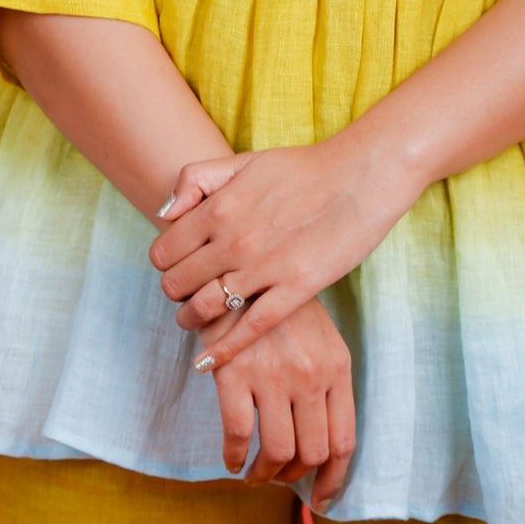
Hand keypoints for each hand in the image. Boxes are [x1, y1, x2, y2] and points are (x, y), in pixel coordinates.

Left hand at [151, 137, 414, 371]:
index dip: (165, 263)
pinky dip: (223, 350)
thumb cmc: (304, 168)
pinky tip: (208, 362)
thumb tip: (164, 212)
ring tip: (194, 321)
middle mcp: (234, 240)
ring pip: (205, 309)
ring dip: (192, 320)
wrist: (361, 176)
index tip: (177, 266)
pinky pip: (249, 329)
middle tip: (187, 293)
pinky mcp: (295, 289)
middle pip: (177, 284)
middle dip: (175, 292)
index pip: (163, 251)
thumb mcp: (244, 161)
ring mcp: (264, 267)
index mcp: (218, 208)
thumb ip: (197, 178)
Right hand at [207, 296, 355, 513]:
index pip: (344, 441)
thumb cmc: (281, 310)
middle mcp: (310, 375)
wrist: (240, 268)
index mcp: (336, 367)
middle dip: (295, 475)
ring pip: (277, 451)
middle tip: (278, 476)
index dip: (333, 479)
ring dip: (265, 473)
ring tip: (254, 473)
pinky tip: (231, 459)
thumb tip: (322, 445)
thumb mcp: (320, 340)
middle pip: (313, 452)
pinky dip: (234, 457)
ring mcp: (272, 376)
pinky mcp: (234, 375)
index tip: (320, 499)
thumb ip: (326, 385)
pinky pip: (237, 436)